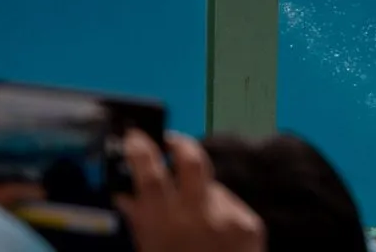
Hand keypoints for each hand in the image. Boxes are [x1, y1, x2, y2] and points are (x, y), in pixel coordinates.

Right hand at [116, 131, 263, 251]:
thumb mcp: (148, 250)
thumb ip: (140, 219)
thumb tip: (126, 190)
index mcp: (163, 226)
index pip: (151, 175)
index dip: (142, 150)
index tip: (135, 136)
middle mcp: (198, 217)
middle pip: (192, 161)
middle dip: (180, 144)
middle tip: (170, 140)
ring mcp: (228, 218)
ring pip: (211, 184)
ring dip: (199, 190)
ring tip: (193, 209)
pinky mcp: (249, 224)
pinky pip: (230, 205)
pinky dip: (218, 212)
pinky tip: (213, 231)